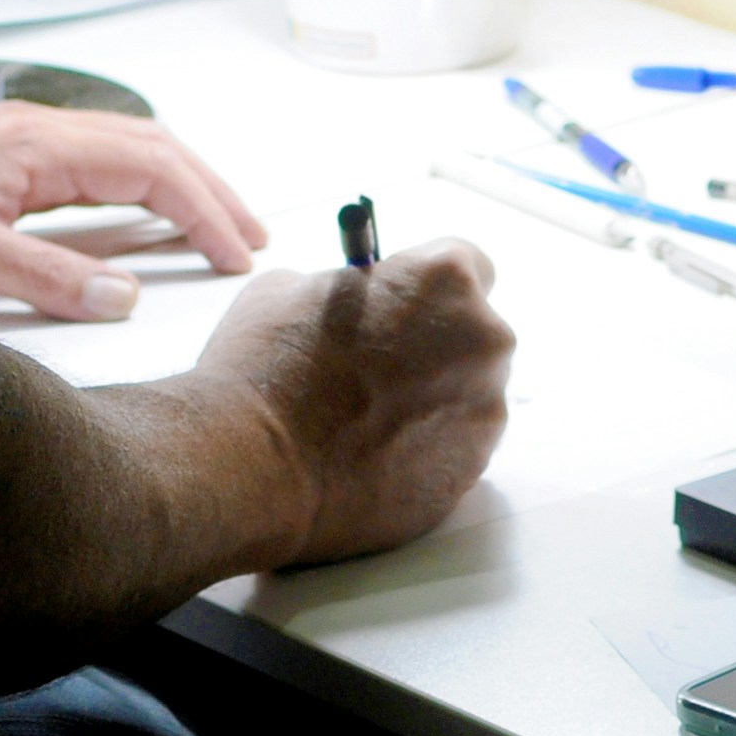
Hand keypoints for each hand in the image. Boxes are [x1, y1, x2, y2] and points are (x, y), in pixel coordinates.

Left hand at [0, 102, 269, 319]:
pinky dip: (137, 185)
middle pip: (149, 146)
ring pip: (124, 147)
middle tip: (250, 236)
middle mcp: (32, 133)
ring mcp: (19, 142)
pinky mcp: (5, 159)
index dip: (201, 209)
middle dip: (207, 189)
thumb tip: (119, 295)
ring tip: (214, 223)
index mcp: (33, 148)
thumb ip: (45, 278)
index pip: (148, 168)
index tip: (234, 251)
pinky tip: (142, 214)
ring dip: (177, 182)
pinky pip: (94, 161)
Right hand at [196, 243, 513, 564]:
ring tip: (367, 419)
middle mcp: (481, 340)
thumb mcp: (290, 287)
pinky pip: (456, 448)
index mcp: (443, 280)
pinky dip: (424, 449)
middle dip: (436, 344)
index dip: (427, 285)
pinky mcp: (471, 471)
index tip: (403, 303)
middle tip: (380, 365)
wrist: (253, 465)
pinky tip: (373, 454)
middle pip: (474, 332)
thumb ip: (349, 287)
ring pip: (468, 395)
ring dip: (432, 400)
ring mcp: (483, 411)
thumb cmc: (266, 366)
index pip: (467, 263)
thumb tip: (359, 302)